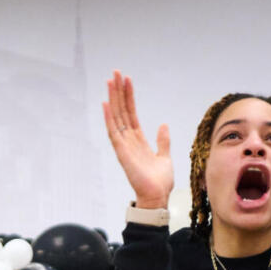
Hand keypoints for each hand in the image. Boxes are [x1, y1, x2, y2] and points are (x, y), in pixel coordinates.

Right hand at [102, 71, 173, 208]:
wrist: (157, 197)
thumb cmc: (159, 182)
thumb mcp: (164, 157)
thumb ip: (162, 141)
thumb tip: (163, 125)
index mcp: (138, 140)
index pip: (131, 113)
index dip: (129, 96)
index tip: (127, 80)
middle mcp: (128, 140)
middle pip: (121, 111)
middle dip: (119, 91)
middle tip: (116, 73)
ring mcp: (123, 145)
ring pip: (116, 117)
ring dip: (113, 98)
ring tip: (111, 80)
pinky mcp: (122, 152)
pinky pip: (113, 131)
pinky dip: (109, 117)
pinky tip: (106, 103)